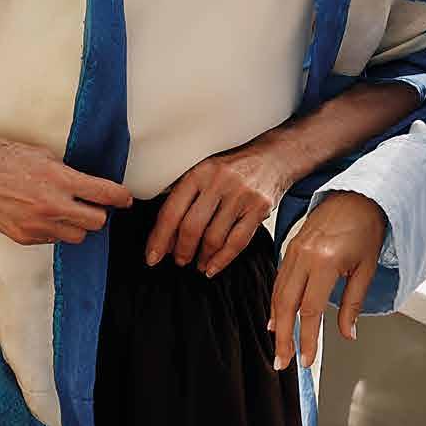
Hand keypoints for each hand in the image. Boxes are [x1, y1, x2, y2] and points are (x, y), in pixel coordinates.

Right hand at [0, 134, 131, 244]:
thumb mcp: (39, 153)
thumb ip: (65, 171)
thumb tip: (84, 182)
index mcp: (58, 179)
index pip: (104, 194)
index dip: (121, 197)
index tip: (126, 198)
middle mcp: (51, 206)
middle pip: (97, 222)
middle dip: (98, 212)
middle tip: (92, 203)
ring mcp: (37, 225)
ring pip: (78, 236)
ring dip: (78, 225)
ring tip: (66, 211)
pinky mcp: (24, 237)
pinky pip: (53, 240)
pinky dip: (55, 231)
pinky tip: (43, 216)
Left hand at [145, 135, 296, 277]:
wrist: (273, 157)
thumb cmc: (233, 169)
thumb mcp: (204, 171)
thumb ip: (183, 194)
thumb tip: (161, 233)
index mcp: (199, 173)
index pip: (172, 211)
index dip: (159, 238)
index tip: (152, 257)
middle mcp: (219, 182)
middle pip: (191, 227)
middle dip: (181, 250)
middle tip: (178, 261)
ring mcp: (241, 195)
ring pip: (214, 238)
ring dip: (202, 257)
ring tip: (198, 264)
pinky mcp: (259, 208)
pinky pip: (237, 242)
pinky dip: (222, 260)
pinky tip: (212, 268)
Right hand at [269, 192, 388, 369]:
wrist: (358, 196)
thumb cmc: (366, 228)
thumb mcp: (366, 270)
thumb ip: (353, 304)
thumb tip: (348, 333)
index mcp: (325, 262)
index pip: (310, 310)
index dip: (307, 339)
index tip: (307, 359)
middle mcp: (304, 256)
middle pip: (286, 305)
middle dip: (283, 338)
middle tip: (283, 361)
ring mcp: (294, 250)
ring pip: (278, 294)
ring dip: (277, 323)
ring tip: (279, 345)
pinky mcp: (290, 247)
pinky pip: (279, 280)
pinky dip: (275, 302)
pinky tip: (275, 318)